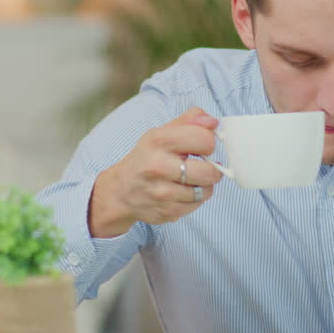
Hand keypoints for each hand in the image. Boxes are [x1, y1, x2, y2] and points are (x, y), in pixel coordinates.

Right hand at [88, 107, 224, 237]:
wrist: (120, 191)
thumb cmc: (146, 158)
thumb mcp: (162, 133)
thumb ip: (189, 121)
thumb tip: (213, 122)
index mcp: (159, 140)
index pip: (205, 139)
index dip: (208, 142)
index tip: (201, 145)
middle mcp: (159, 166)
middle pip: (210, 171)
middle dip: (211, 168)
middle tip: (201, 165)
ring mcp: (162, 192)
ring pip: (206, 190)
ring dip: (204, 184)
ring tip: (191, 179)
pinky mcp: (167, 211)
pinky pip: (198, 204)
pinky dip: (195, 198)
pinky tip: (182, 191)